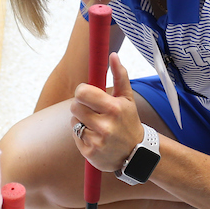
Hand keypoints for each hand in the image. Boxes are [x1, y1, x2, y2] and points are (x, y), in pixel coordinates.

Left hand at [70, 53, 142, 171]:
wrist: (136, 153)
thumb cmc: (128, 120)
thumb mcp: (127, 98)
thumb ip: (120, 75)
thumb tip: (113, 55)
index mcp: (114, 108)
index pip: (82, 92)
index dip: (82, 91)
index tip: (89, 95)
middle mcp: (106, 125)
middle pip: (74, 106)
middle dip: (80, 106)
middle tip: (92, 111)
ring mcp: (98, 141)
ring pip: (74, 121)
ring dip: (80, 121)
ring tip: (95, 125)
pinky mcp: (90, 153)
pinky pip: (75, 136)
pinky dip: (82, 135)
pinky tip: (94, 137)